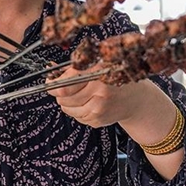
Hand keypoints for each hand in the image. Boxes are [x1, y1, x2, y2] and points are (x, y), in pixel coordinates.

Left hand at [46, 63, 163, 127]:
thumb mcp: (99, 65)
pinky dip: (77, 110)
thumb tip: (51, 70)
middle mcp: (99, 93)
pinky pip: (76, 116)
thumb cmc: (116, 78)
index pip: (65, 83)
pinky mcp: (98, 120)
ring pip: (67, 108)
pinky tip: (88, 103)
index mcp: (98, 75)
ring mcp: (99, 109)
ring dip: (68, 102)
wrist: (135, 99)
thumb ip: (75, 67)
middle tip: (65, 87)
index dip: (54, 83)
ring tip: (80, 94)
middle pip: (63, 97)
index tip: (50, 82)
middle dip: (60, 93)